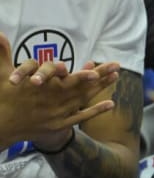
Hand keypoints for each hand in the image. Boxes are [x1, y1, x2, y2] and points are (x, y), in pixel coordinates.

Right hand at [0, 33, 118, 144]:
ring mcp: (58, 114)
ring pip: (84, 99)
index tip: (94, 70)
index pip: (66, 80)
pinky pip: (81, 116)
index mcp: (43, 90)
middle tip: (117, 66)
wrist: (0, 125)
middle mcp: (54, 102)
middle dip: (100, 76)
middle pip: (82, 88)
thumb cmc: (2, 97)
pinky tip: (111, 103)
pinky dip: (96, 110)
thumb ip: (2, 53)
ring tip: (116, 77)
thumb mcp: (1, 73)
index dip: (82, 75)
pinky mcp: (59, 124)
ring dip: (101, 88)